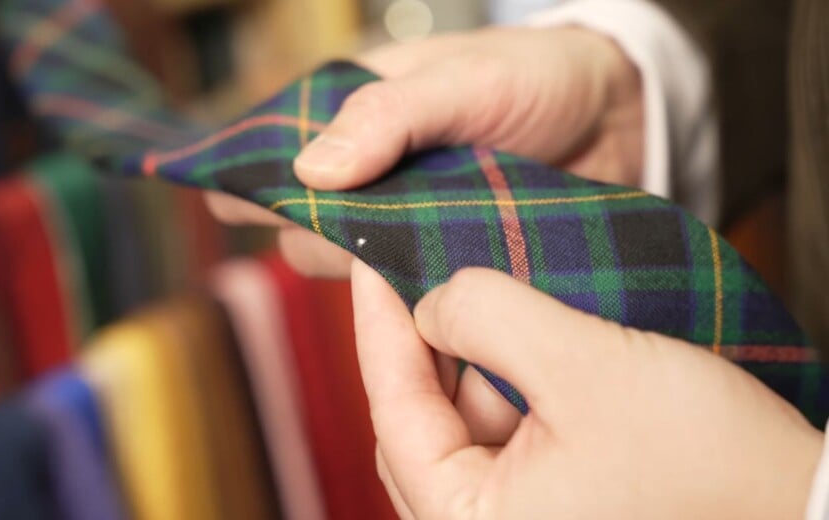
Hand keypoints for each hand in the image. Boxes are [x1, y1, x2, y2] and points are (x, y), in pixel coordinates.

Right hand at [207, 26, 642, 276]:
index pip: (277, 154)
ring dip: (370, 271)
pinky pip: (409, 290)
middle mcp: (372, 177)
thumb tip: (309, 170)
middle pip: (307, 224)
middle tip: (365, 232)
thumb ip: (389, 115)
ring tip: (414, 255)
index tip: (233, 204)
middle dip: (320, 235)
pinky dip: (411, 296)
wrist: (620, 120)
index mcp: (357, 117)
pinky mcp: (445, 261)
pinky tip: (426, 295)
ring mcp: (407, 224)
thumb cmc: (536, 78)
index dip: (249, 180)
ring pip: (354, 266)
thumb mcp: (464, 80)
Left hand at [350, 262, 821, 518]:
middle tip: (424, 273)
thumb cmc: (705, 459)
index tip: (370, 262)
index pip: (392, 412)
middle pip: (419, 423)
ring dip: (472, 361)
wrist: (795, 503)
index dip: (376, 326)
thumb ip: (489, 316)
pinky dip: (505, 385)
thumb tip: (432, 301)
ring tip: (488, 302)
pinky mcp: (548, 506)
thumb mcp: (586, 364)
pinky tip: (525, 343)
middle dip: (426, 344)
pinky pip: (500, 437)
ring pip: (461, 426)